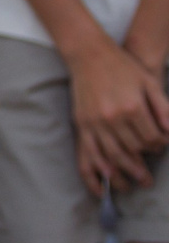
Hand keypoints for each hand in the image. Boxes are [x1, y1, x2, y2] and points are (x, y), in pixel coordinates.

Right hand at [64, 39, 168, 192]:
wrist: (90, 56)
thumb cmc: (123, 68)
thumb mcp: (149, 83)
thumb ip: (162, 108)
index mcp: (133, 108)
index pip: (149, 138)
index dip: (158, 147)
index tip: (160, 148)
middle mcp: (113, 118)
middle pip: (130, 151)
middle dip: (140, 169)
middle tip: (147, 181)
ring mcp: (94, 123)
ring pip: (110, 156)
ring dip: (120, 174)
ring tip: (128, 186)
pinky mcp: (81, 124)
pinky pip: (88, 153)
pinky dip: (95, 170)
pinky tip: (102, 181)